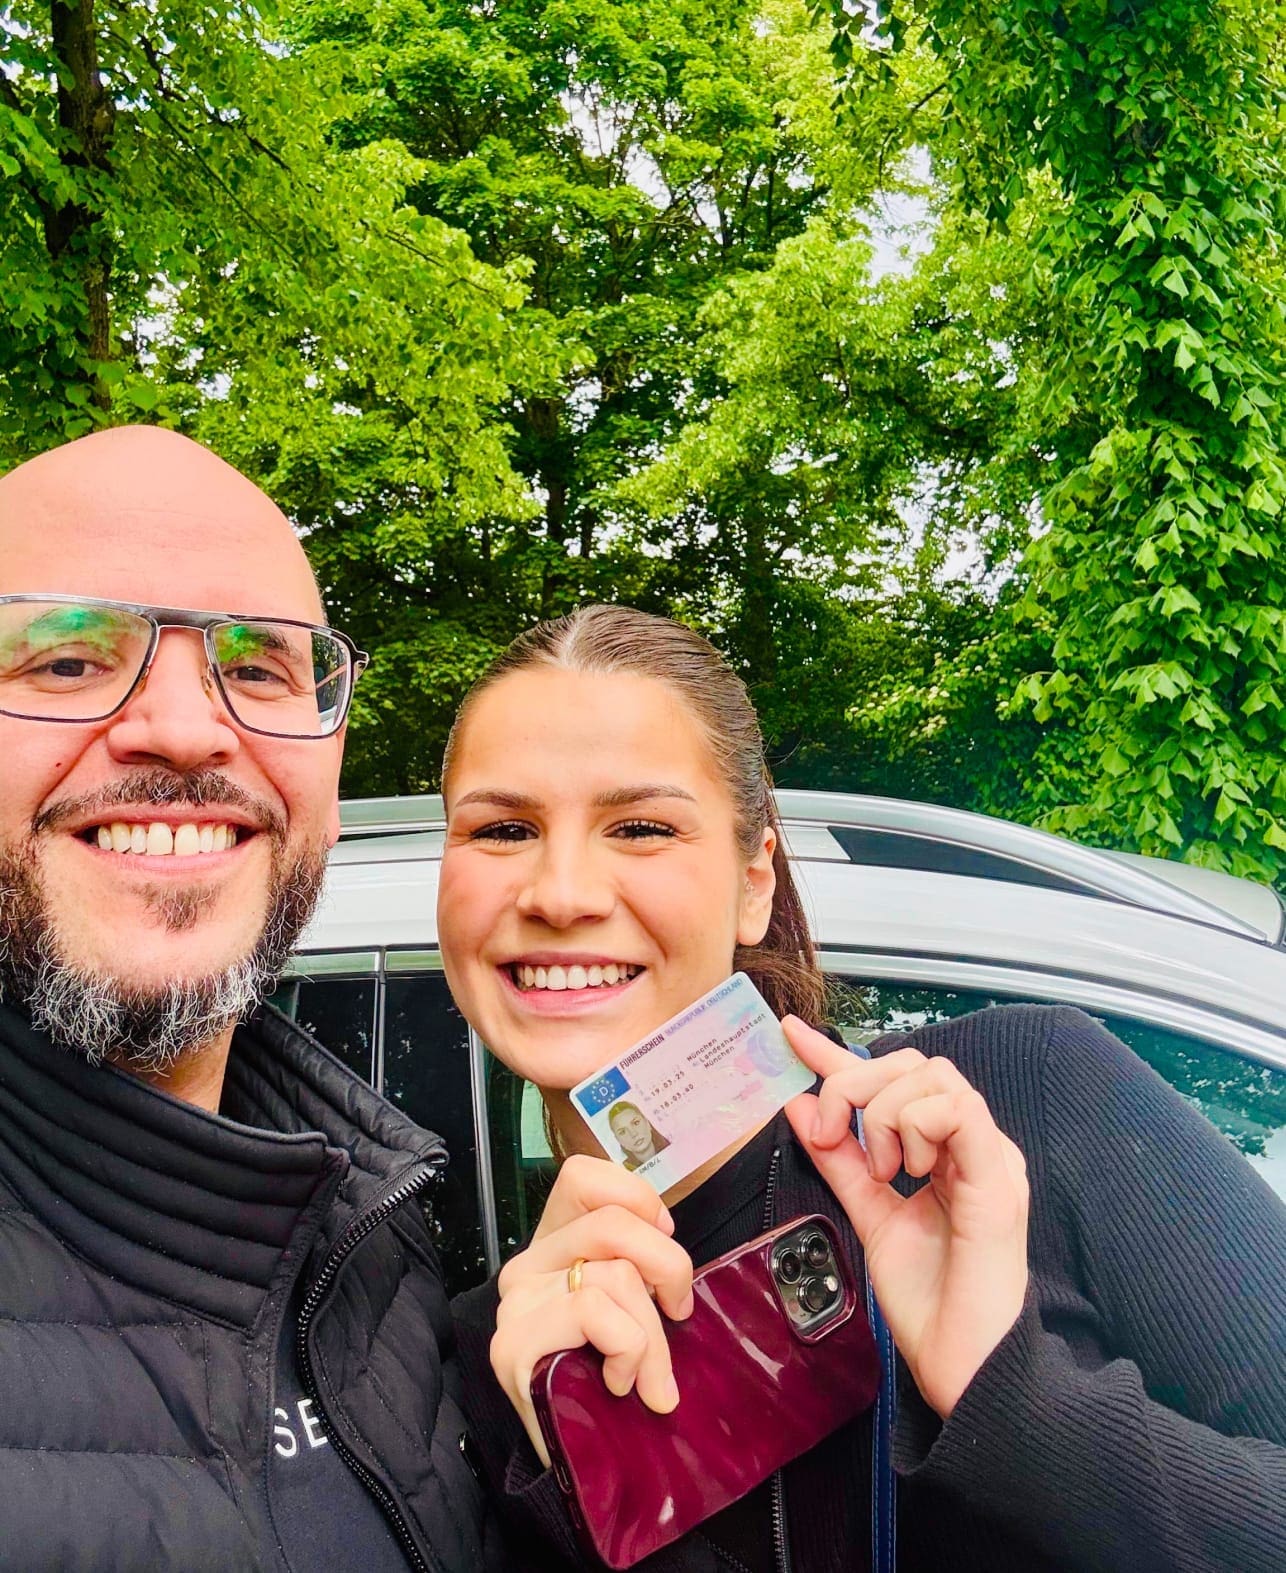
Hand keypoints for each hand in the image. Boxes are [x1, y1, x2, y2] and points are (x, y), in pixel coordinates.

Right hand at [490, 1155, 694, 1465]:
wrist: (573, 1465)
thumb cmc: (608, 1380)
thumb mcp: (631, 1308)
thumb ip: (638, 1265)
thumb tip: (673, 1257)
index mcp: (555, 1243)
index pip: (583, 1177)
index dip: (636, 1198)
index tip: (664, 1238)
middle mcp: (528, 1264)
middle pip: (614, 1224)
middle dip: (668, 1269)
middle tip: (678, 1314)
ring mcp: (517, 1303)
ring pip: (614, 1276)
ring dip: (653, 1335)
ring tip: (649, 1377)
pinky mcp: (514, 1343)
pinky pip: (595, 1312)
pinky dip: (628, 1348)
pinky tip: (620, 1382)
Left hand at [783, 1018, 1028, 1419]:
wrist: (962, 1365)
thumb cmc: (930, 1302)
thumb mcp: (870, 1216)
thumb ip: (839, 1162)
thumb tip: (801, 1108)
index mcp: (946, 1153)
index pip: (892, 1083)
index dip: (838, 1054)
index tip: (790, 1034)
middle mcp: (972, 1146)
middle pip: (913, 1064)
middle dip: (853, 1085)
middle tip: (829, 1135)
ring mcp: (990, 1157)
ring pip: (932, 1077)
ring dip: (882, 1113)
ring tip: (879, 1172)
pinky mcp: (998, 1177)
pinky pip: (957, 1110)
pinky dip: (913, 1127)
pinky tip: (905, 1170)